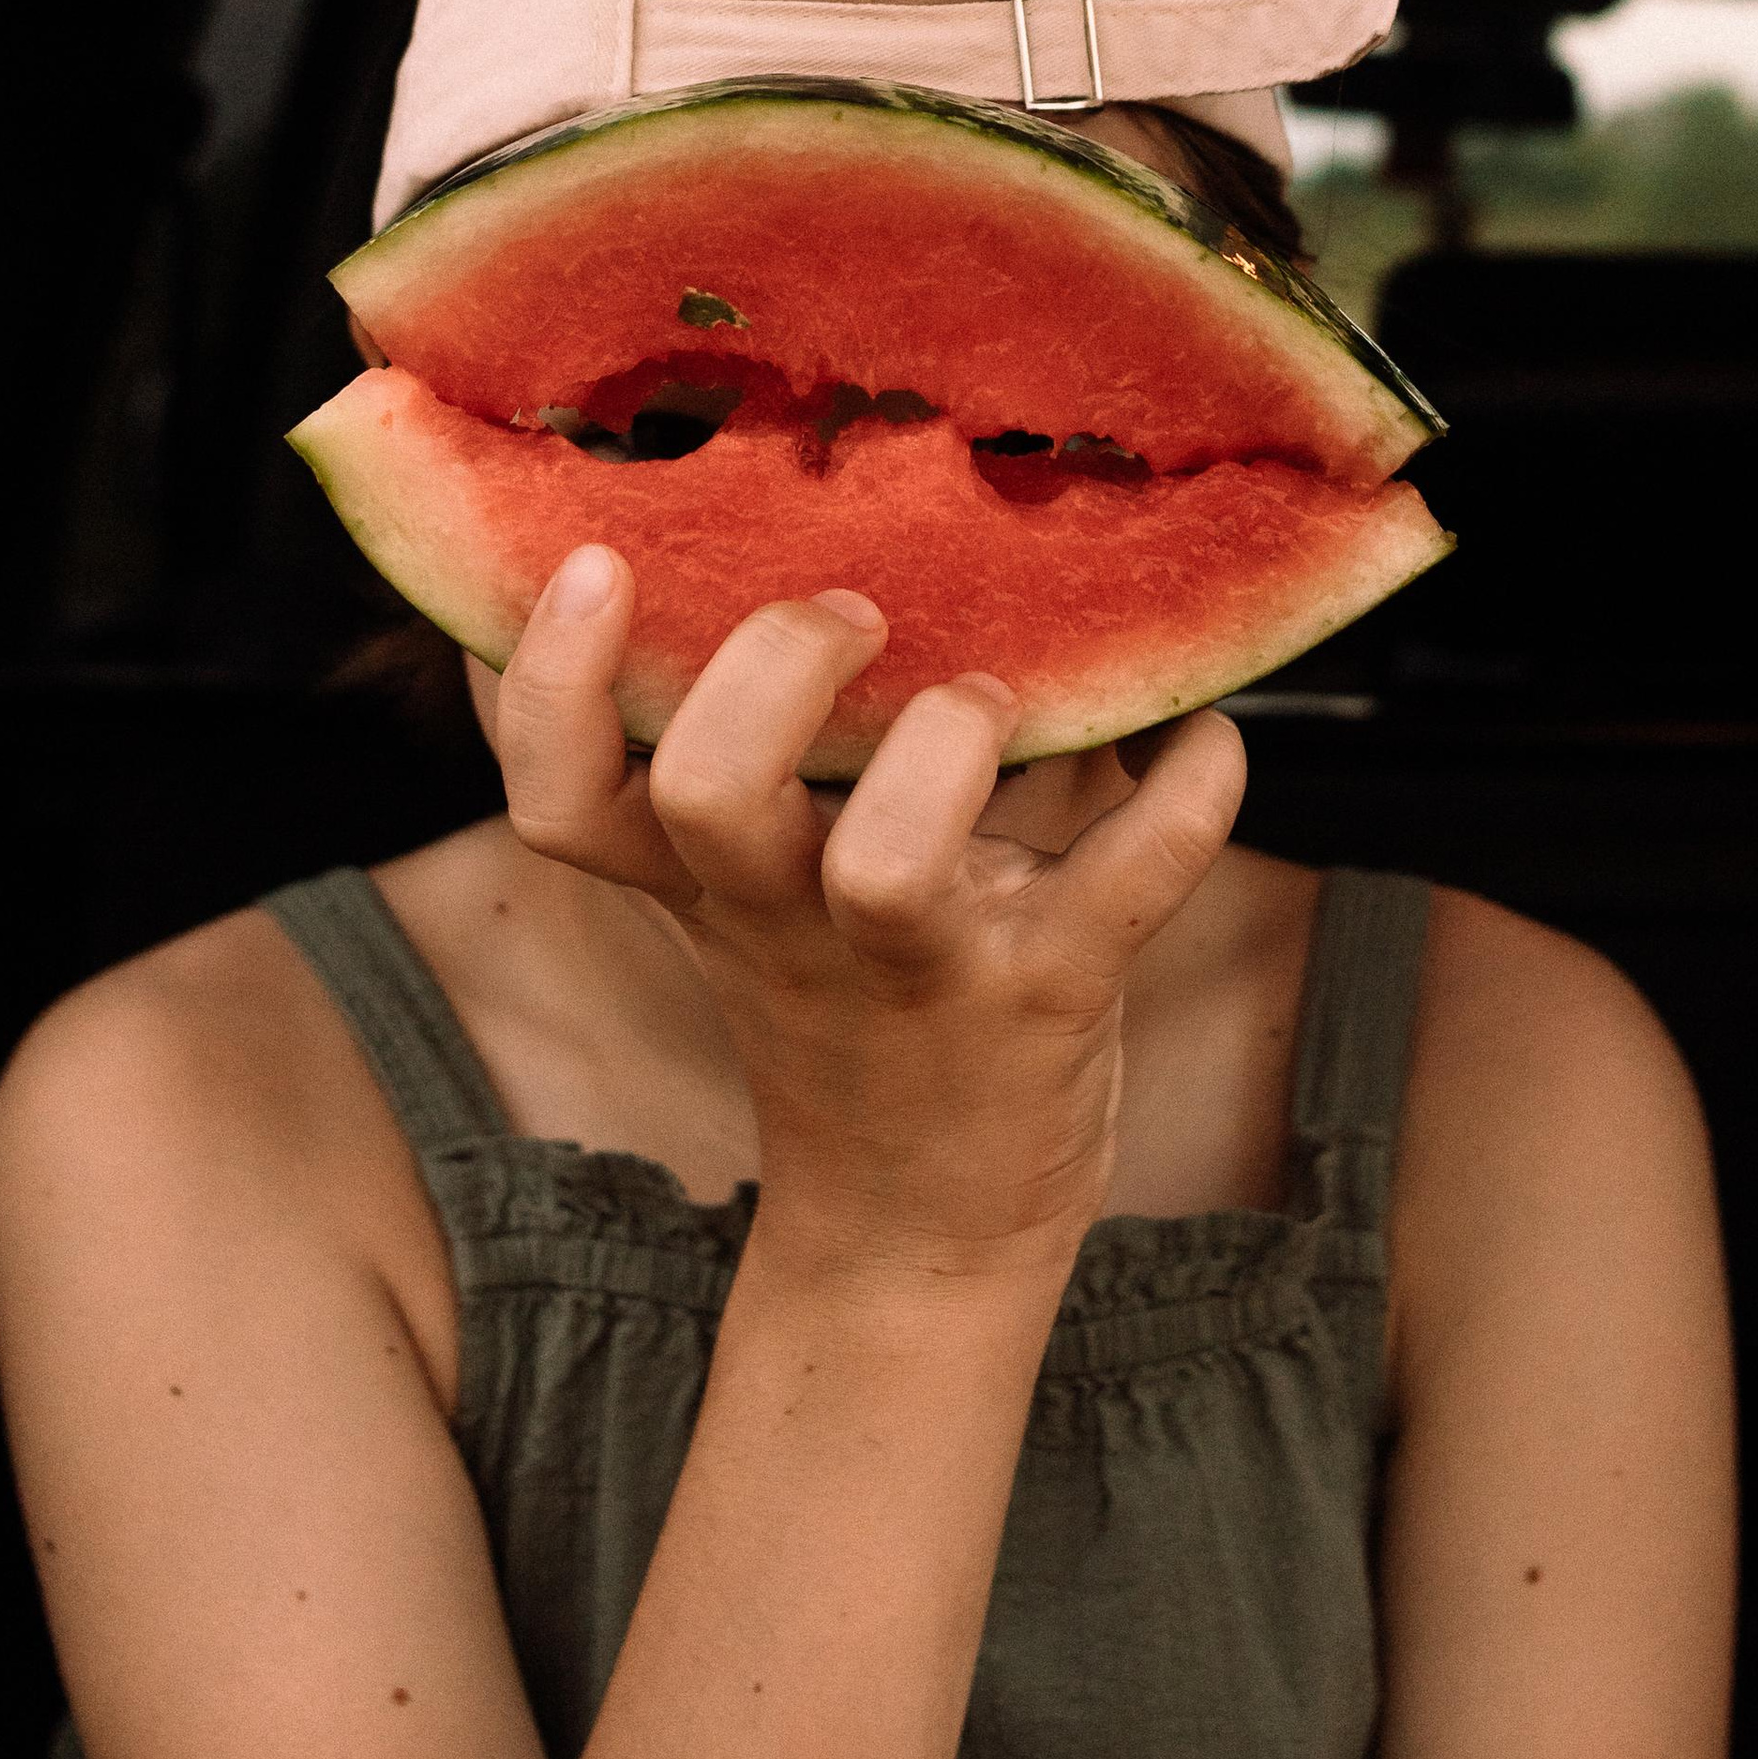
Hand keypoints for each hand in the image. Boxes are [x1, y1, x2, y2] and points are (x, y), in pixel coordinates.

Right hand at [485, 547, 1246, 1285]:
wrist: (928, 1226)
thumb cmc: (845, 1009)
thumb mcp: (754, 895)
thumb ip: (743, 754)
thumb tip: (748, 532)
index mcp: (710, 881)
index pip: (565, 798)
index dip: (555, 684)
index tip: (598, 557)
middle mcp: (791, 919)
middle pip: (708, 793)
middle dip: (774, 671)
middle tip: (856, 613)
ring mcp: (922, 967)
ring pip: (888, 866)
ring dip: (948, 745)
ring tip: (991, 698)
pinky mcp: (1052, 995)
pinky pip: (1132, 880)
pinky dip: (1186, 786)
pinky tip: (1202, 731)